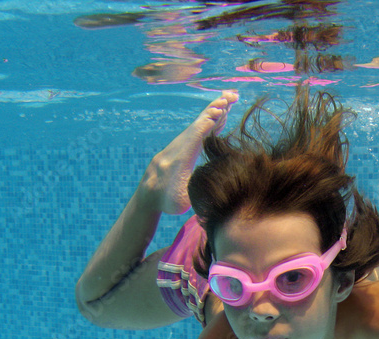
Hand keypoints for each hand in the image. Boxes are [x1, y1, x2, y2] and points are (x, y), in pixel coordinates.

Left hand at [139, 89, 238, 213]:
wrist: (148, 195)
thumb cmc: (167, 201)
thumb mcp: (182, 202)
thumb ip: (194, 191)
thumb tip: (213, 186)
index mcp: (179, 159)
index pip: (195, 137)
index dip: (207, 124)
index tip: (219, 110)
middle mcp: (178, 147)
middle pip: (198, 124)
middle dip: (214, 110)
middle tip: (230, 96)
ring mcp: (180, 144)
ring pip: (198, 124)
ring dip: (214, 111)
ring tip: (229, 98)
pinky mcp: (182, 145)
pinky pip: (197, 129)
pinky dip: (210, 120)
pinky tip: (220, 114)